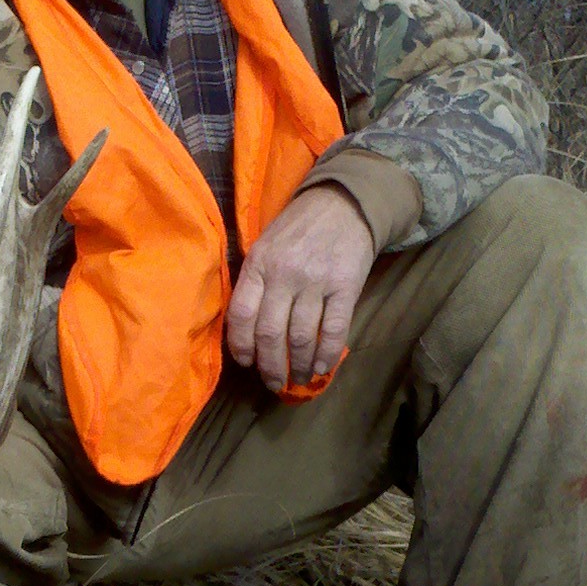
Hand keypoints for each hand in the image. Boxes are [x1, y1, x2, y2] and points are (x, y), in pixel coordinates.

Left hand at [226, 167, 416, 389]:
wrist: (343, 203)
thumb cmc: (298, 228)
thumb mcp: (265, 245)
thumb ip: (254, 281)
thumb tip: (245, 329)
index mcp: (259, 264)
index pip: (241, 314)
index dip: (241, 346)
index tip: (247, 363)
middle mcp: (284, 275)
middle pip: (271, 333)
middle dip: (270, 366)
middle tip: (272, 383)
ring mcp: (316, 281)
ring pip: (301, 337)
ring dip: (297, 365)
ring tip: (297, 379)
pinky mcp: (345, 286)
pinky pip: (334, 329)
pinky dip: (326, 354)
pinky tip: (321, 368)